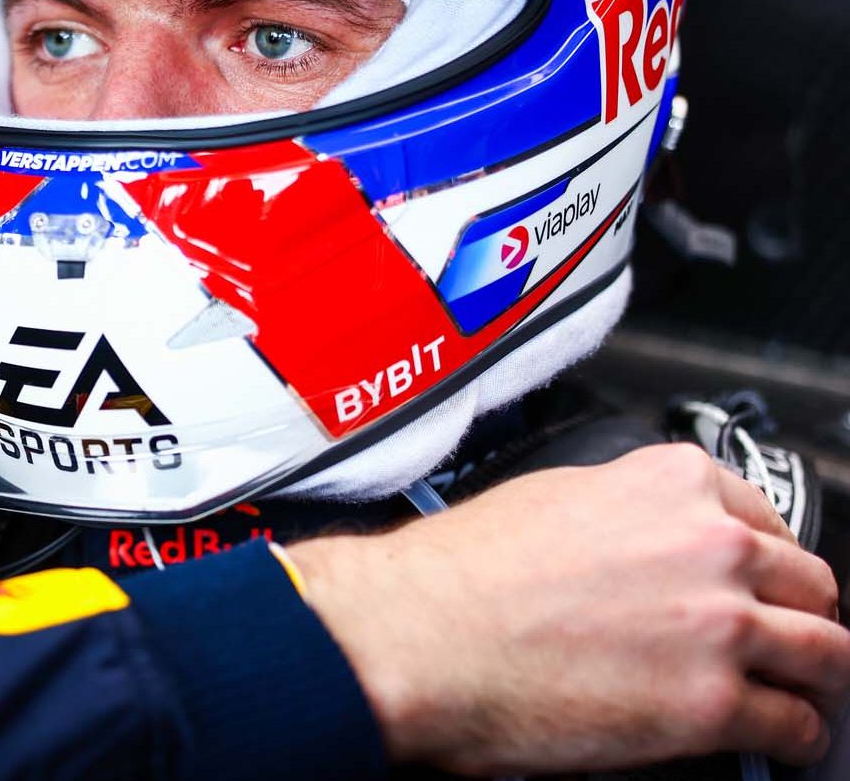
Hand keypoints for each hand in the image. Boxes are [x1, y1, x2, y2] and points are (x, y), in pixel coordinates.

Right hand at [288, 442, 849, 774]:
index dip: (764, 560)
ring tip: (801, 694)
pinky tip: (779, 738)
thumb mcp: (548, 499)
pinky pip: (797, 725)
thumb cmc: (455, 575)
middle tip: (782, 639)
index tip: (758, 581)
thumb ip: (621, 514)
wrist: (415, 634)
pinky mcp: (714, 705)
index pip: (768, 519)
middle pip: (810, 584)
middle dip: (799, 614)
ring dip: (815, 676)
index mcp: (671, 485)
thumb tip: (642, 544)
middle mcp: (712, 546)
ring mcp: (721, 626)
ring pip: (826, 652)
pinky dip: (795, 736)